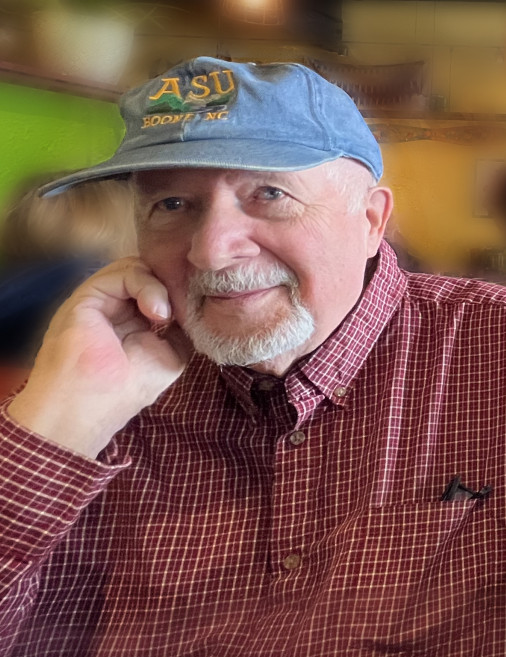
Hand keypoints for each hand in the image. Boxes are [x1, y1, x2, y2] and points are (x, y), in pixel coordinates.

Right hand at [7, 257, 191, 458]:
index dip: (179, 293)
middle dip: (171, 286)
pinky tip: (157, 312)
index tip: (196, 307)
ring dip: (160, 287)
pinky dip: (146, 285)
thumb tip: (193, 308)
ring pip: (137, 269)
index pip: (160, 291)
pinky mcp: (88, 294)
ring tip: (165, 315)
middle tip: (182, 309)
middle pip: (150, 275)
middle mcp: (116, 308)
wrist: (86, 406)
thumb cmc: (125, 390)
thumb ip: (181, 329)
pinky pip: (122, 272)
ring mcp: (102, 300)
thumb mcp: (171, 356)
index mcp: (132, 323)